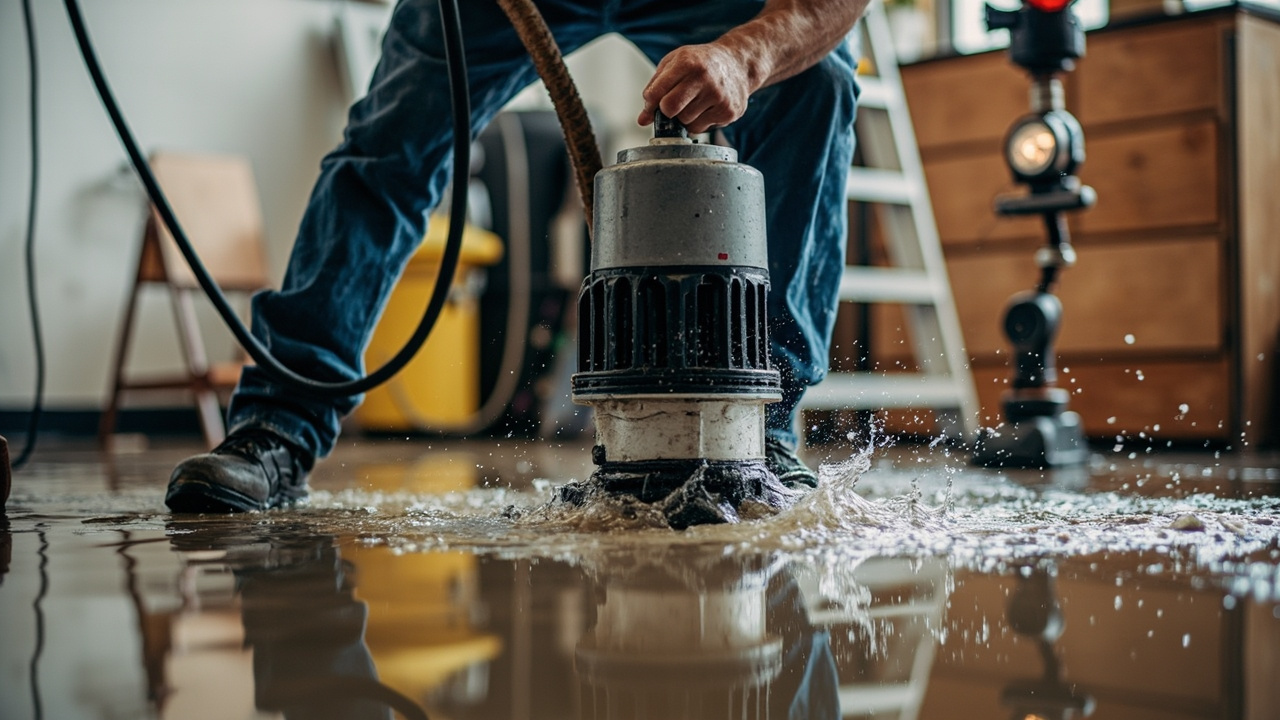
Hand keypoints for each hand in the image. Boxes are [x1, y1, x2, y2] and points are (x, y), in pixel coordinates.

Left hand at [637, 43, 755, 133]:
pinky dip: (698, 121)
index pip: (656, 93)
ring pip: (685, 122)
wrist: (738, 63)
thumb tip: (643, 120)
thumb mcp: (675, 63)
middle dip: (667, 110)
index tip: (654, 101)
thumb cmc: (702, 62)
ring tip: (695, 100)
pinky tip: (707, 106)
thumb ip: (655, 88)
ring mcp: (719, 96)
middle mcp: (705, 78)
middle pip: (670, 110)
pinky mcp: (728, 112)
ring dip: (684, 116)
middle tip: (675, 102)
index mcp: (688, 62)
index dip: (651, 102)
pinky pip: (700, 129)